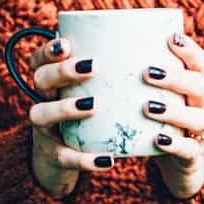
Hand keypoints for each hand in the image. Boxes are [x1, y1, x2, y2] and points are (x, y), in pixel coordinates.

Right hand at [25, 36, 113, 198]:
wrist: (61, 158)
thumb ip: (115, 73)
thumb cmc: (86, 114)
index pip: (39, 59)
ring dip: (66, 108)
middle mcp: (43, 100)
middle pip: (41, 79)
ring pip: (41, 114)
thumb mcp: (92, 92)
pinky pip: (64, 157)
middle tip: (92, 67)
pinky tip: (108, 159)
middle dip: (63, 71)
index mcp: (51, 81)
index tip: (67, 43)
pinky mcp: (53, 155)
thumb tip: (163, 44)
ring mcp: (44, 129)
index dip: (48, 50)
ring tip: (93, 105)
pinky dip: (85, 159)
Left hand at [143, 32, 203, 199]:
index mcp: (191, 84)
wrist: (177, 162)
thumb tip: (77, 47)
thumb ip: (128, 76)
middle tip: (147, 73)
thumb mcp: (148, 97)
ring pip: (196, 117)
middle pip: (199, 85)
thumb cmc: (155, 120)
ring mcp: (199, 130)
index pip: (198, 62)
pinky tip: (158, 139)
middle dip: (175, 77)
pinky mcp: (193, 155)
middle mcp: (200, 104)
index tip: (170, 39)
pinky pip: (188, 149)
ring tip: (148, 106)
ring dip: (173, 111)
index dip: (189, 49)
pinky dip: (175, 144)